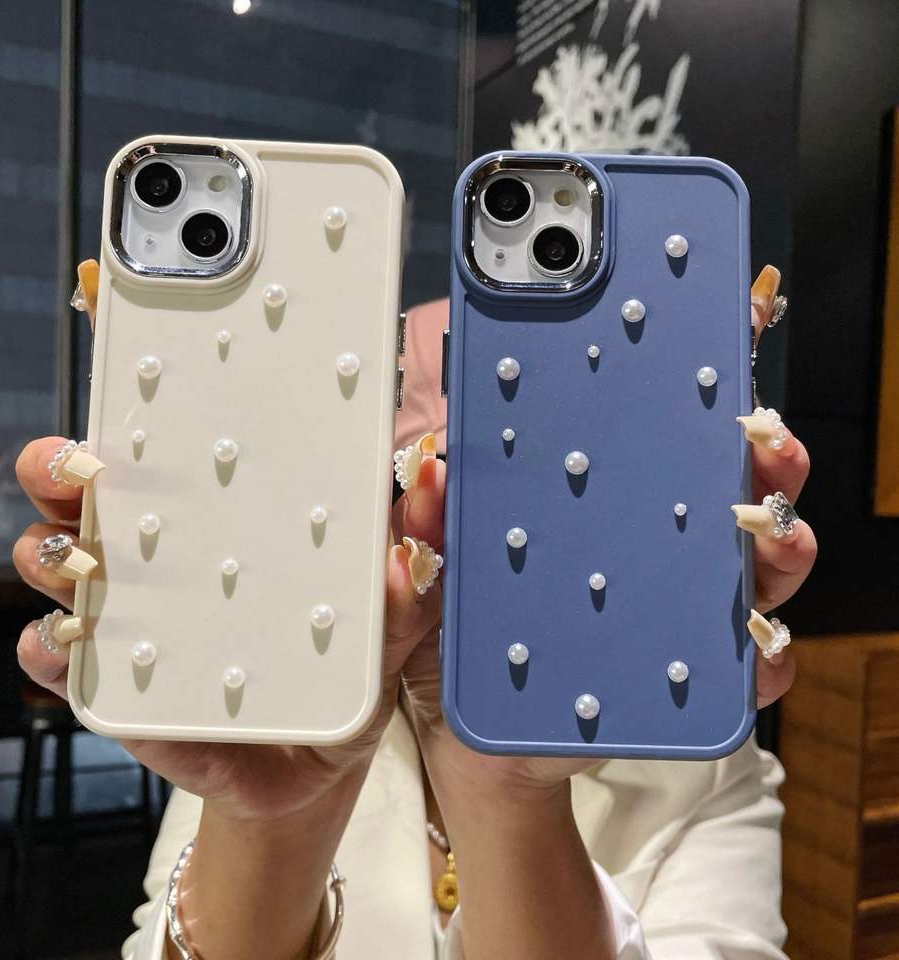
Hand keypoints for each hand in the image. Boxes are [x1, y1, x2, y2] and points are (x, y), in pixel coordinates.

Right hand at [12, 261, 438, 823]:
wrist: (319, 764)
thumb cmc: (347, 669)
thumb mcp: (393, 609)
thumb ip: (416, 549)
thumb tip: (435, 477)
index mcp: (221, 523)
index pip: (168, 452)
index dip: (141, 410)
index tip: (135, 377)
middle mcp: (162, 560)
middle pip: (86, 494)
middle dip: (64, 466)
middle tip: (85, 463)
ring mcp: (131, 621)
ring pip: (58, 565)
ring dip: (51, 549)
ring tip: (79, 554)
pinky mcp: (118, 690)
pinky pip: (59, 662)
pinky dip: (51, 647)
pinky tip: (67, 642)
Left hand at [402, 265, 815, 797]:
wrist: (481, 744)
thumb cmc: (457, 642)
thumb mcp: (430, 570)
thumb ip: (427, 521)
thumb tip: (429, 469)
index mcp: (577, 498)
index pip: (630, 426)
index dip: (670, 377)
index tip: (703, 325)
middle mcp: (636, 537)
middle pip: (709, 478)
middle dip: (748, 445)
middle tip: (757, 429)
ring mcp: (667, 599)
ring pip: (744, 554)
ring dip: (772, 532)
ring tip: (770, 522)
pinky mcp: (682, 667)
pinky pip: (739, 657)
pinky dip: (759, 651)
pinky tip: (756, 644)